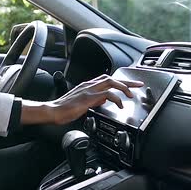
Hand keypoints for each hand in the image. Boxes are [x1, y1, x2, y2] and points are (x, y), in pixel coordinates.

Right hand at [21, 74, 143, 125]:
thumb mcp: (80, 103)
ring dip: (123, 87)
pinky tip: (120, 104)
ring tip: (131, 94)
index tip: (128, 84)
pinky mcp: (88, 98)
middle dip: (126, 81)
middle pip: (111, 78)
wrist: (52, 111)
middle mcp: (88, 85)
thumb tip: (102, 101)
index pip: (105, 79)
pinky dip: (116, 98)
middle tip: (138, 85)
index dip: (118, 81)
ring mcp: (88, 90)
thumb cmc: (63, 110)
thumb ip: (92, 100)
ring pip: (110, 82)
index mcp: (86, 86)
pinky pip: (107, 94)